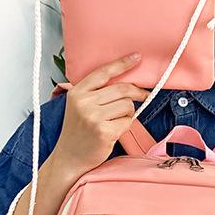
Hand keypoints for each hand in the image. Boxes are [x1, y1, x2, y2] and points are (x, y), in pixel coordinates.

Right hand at [51, 53, 148, 176]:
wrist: (69, 157)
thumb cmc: (78, 132)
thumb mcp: (78, 106)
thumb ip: (95, 93)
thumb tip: (125, 83)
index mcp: (77, 92)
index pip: (103, 73)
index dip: (122, 64)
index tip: (137, 57)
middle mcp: (84, 102)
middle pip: (122, 89)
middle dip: (137, 92)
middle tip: (145, 95)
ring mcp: (93, 117)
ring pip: (127, 105)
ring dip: (128, 113)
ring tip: (116, 121)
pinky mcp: (104, 131)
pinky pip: (127, 121)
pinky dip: (125, 125)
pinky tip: (114, 131)